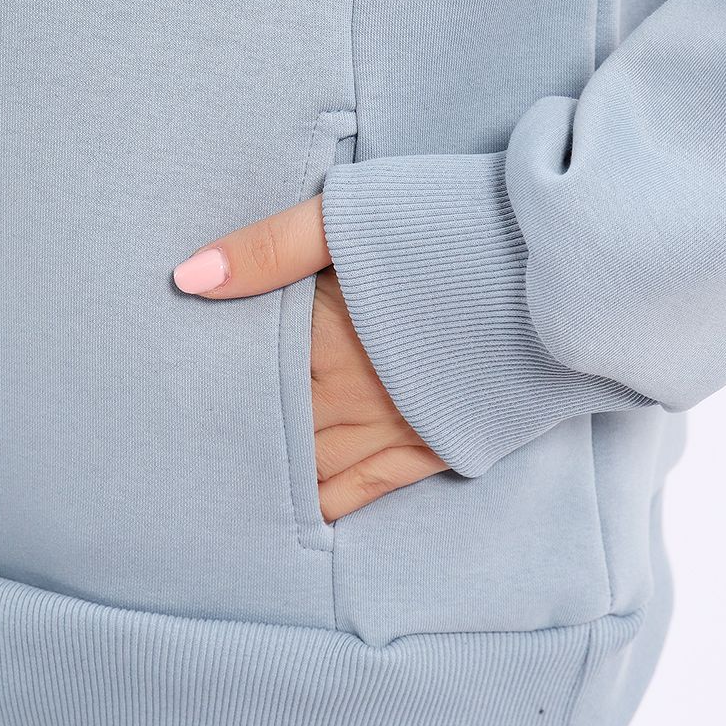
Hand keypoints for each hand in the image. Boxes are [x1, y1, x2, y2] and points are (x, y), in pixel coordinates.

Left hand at [172, 195, 447, 519]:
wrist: (558, 266)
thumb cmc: (454, 224)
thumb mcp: (354, 215)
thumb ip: (270, 247)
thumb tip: (185, 279)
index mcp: (321, 335)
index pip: (246, 375)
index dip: (206, 389)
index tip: (167, 403)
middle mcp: (349, 390)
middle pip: (272, 423)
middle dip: (229, 437)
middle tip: (177, 464)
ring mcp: (395, 423)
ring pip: (312, 462)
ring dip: (272, 472)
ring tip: (225, 489)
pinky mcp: (439, 441)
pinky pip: (369, 486)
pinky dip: (331, 501)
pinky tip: (306, 510)